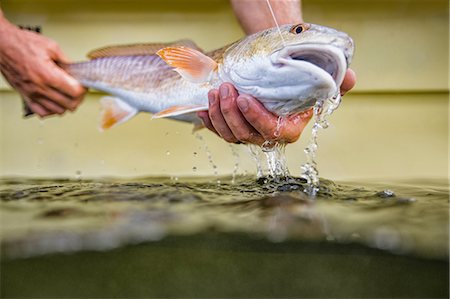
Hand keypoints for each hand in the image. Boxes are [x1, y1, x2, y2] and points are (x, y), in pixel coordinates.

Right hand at [0, 20, 85, 116]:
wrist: (1, 45)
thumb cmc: (22, 43)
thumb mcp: (51, 46)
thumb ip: (66, 61)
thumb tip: (76, 70)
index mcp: (47, 75)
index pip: (75, 92)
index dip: (83, 89)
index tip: (83, 84)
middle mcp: (40, 88)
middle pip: (69, 104)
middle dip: (79, 98)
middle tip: (79, 90)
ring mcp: (32, 94)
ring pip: (58, 111)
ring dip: (67, 104)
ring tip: (68, 95)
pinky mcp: (26, 96)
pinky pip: (42, 112)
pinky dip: (52, 110)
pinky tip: (55, 101)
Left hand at [197, 69, 355, 144]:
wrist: (281, 79)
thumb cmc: (298, 82)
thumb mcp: (320, 81)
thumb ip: (336, 83)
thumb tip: (349, 78)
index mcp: (289, 130)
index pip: (271, 131)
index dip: (255, 117)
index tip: (244, 97)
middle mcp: (268, 137)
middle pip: (245, 134)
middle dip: (231, 112)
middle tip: (225, 88)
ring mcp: (249, 135)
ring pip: (230, 134)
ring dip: (218, 114)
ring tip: (215, 92)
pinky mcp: (234, 130)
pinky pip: (219, 131)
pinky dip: (209, 121)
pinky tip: (203, 107)